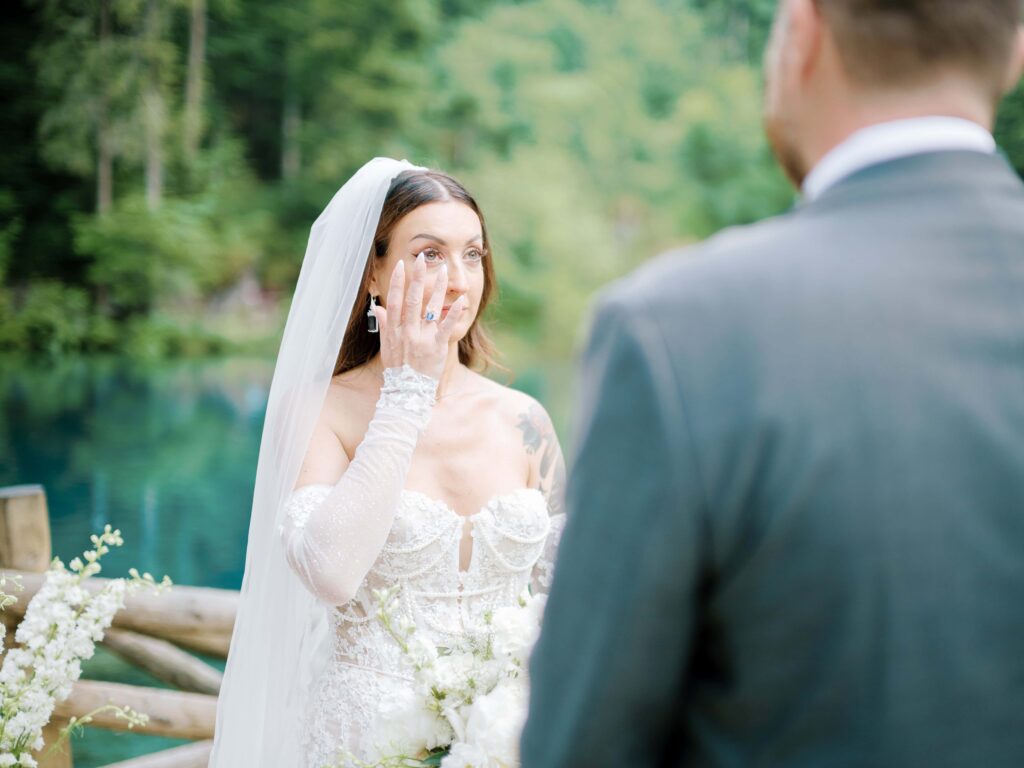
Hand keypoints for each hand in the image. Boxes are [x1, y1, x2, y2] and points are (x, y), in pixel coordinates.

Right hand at [373, 252, 466, 380]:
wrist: (407, 392)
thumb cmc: (398, 369)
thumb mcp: (385, 347)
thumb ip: (384, 325)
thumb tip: (378, 308)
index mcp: (394, 330)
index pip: (395, 300)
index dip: (398, 282)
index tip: (402, 265)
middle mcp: (406, 331)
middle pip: (412, 299)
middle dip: (418, 277)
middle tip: (423, 258)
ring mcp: (421, 339)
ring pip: (429, 308)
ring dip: (437, 289)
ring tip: (444, 272)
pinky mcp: (436, 347)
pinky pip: (445, 327)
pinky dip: (453, 313)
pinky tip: (461, 300)